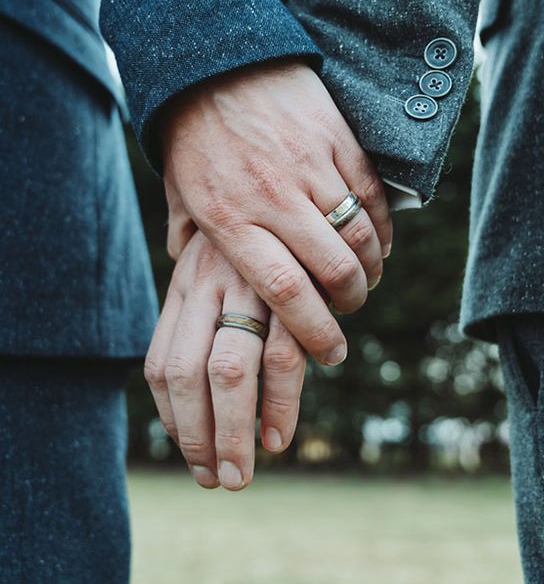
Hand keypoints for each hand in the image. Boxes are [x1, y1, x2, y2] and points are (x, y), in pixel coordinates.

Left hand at [144, 231, 305, 490]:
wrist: (264, 150)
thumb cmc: (248, 215)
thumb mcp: (214, 250)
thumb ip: (201, 294)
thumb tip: (190, 352)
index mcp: (185, 284)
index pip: (163, 366)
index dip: (176, 420)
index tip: (194, 456)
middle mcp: (207, 285)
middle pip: (191, 375)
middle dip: (201, 437)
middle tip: (219, 480)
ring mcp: (248, 283)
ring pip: (231, 370)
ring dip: (237, 429)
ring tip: (247, 470)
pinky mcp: (293, 281)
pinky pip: (285, 349)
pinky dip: (282, 398)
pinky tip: (282, 430)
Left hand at [161, 60, 392, 366]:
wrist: (217, 58)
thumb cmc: (196, 134)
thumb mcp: (180, 191)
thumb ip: (189, 238)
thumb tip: (191, 275)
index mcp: (229, 217)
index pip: (283, 289)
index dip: (315, 328)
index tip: (333, 352)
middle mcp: (271, 194)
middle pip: (331, 266)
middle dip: (353, 299)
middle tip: (353, 308)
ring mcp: (308, 163)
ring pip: (358, 231)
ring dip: (372, 265)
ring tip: (368, 276)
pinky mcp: (335, 137)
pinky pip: (372, 191)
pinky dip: (383, 225)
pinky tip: (380, 240)